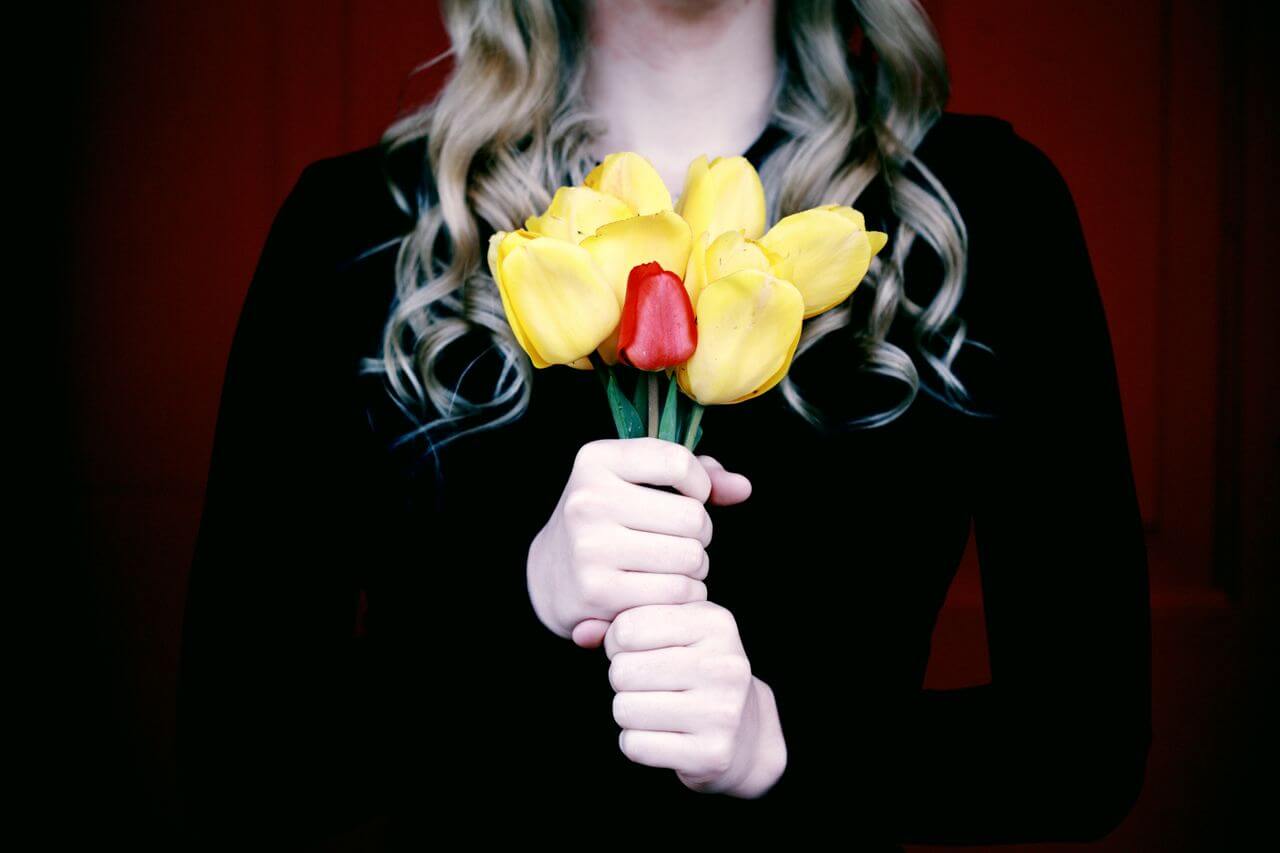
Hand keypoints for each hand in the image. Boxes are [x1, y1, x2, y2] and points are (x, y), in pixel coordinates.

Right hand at [526, 437, 751, 646]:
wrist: (548, 575)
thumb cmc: (607, 520)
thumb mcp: (639, 481)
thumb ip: (697, 475)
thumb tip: (742, 488)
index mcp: (597, 460)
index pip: (678, 462)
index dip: (700, 484)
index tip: (689, 497)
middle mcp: (588, 499)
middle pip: (693, 517)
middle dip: (700, 533)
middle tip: (679, 540)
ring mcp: (590, 545)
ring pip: (690, 557)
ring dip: (695, 566)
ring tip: (673, 565)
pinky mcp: (598, 590)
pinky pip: (676, 591)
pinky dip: (684, 594)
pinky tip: (666, 588)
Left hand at [604, 600, 786, 797]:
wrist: (746, 731)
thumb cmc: (696, 670)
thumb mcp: (673, 632)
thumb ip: (623, 623)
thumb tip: (581, 634)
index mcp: (716, 623)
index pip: (627, 626)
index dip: (618, 642)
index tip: (638, 651)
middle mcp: (725, 665)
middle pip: (622, 670)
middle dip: (623, 680)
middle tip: (649, 685)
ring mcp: (722, 712)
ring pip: (624, 709)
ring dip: (628, 712)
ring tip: (656, 708)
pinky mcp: (711, 753)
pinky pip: (636, 745)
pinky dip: (637, 742)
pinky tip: (662, 735)